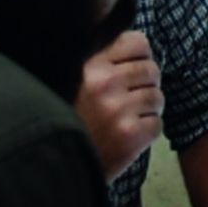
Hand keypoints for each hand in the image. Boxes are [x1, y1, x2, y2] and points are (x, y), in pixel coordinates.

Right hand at [74, 29, 163, 180]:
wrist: (49, 164)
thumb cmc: (64, 118)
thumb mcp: (69, 77)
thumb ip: (97, 60)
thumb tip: (137, 46)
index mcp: (90, 63)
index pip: (139, 42)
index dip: (140, 56)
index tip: (132, 68)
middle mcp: (104, 83)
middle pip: (152, 70)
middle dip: (145, 84)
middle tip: (130, 97)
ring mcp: (118, 110)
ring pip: (157, 97)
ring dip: (147, 108)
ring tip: (127, 117)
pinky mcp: (130, 136)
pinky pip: (157, 124)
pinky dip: (147, 131)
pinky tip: (127, 135)